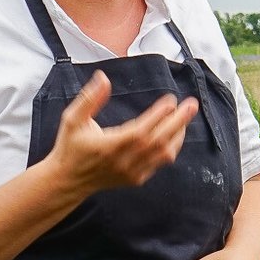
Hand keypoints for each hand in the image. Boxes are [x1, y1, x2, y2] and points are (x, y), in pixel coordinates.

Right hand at [48, 73, 199, 196]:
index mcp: (108, 146)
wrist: (67, 181)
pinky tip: (174, 133)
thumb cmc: (70, 147)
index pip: (141, 130)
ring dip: (178, 134)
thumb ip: (89, 99)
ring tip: (185, 116)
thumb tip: (103, 78)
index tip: (170, 100)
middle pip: (158, 141)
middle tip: (191, 104)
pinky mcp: (136, 179)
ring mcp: (131, 172)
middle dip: (178, 121)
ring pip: (163, 154)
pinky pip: (159, 163)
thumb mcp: (72, 119)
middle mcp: (123, 161)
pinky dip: (171, 147)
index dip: (158, 116)